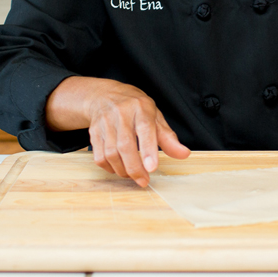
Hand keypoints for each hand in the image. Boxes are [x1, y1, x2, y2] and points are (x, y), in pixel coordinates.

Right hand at [46, 76, 189, 186]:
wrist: (105, 95)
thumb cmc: (135, 108)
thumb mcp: (155, 117)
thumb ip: (168, 137)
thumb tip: (184, 154)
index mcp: (141, 107)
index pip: (145, 128)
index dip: (148, 149)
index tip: (152, 168)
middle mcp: (121, 113)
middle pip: (125, 145)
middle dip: (135, 168)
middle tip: (144, 181)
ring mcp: (105, 122)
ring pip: (111, 153)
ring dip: (122, 170)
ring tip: (133, 175)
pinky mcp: (93, 132)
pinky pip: (99, 156)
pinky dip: (109, 168)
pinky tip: (118, 168)